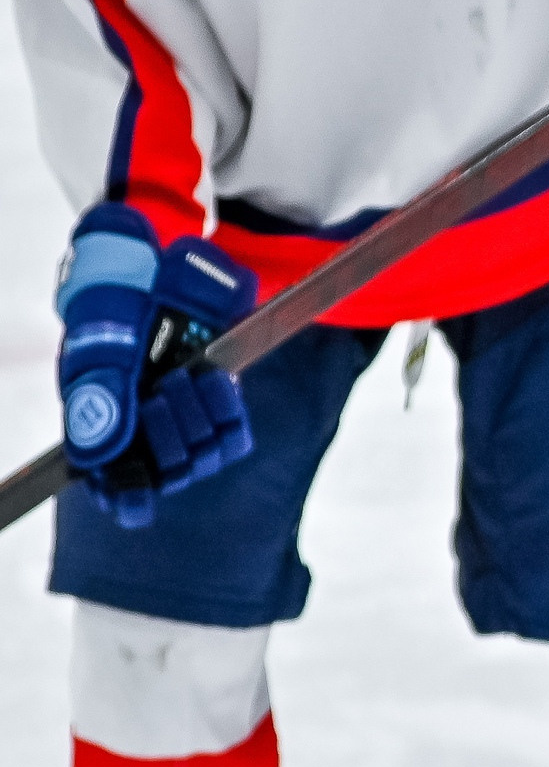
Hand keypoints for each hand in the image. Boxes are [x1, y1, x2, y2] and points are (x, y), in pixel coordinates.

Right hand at [56, 204, 256, 528]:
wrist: (162, 258)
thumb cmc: (116, 295)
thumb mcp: (100, 334)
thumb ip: (99, 390)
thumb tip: (99, 453)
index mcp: (98, 418)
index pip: (112, 483)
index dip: (126, 498)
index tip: (136, 507)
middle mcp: (139, 424)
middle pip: (161, 473)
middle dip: (165, 438)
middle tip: (161, 393)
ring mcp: (181, 414)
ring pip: (197, 460)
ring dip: (195, 423)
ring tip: (184, 378)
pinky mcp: (218, 402)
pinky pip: (232, 438)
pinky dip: (228, 415)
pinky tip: (217, 381)